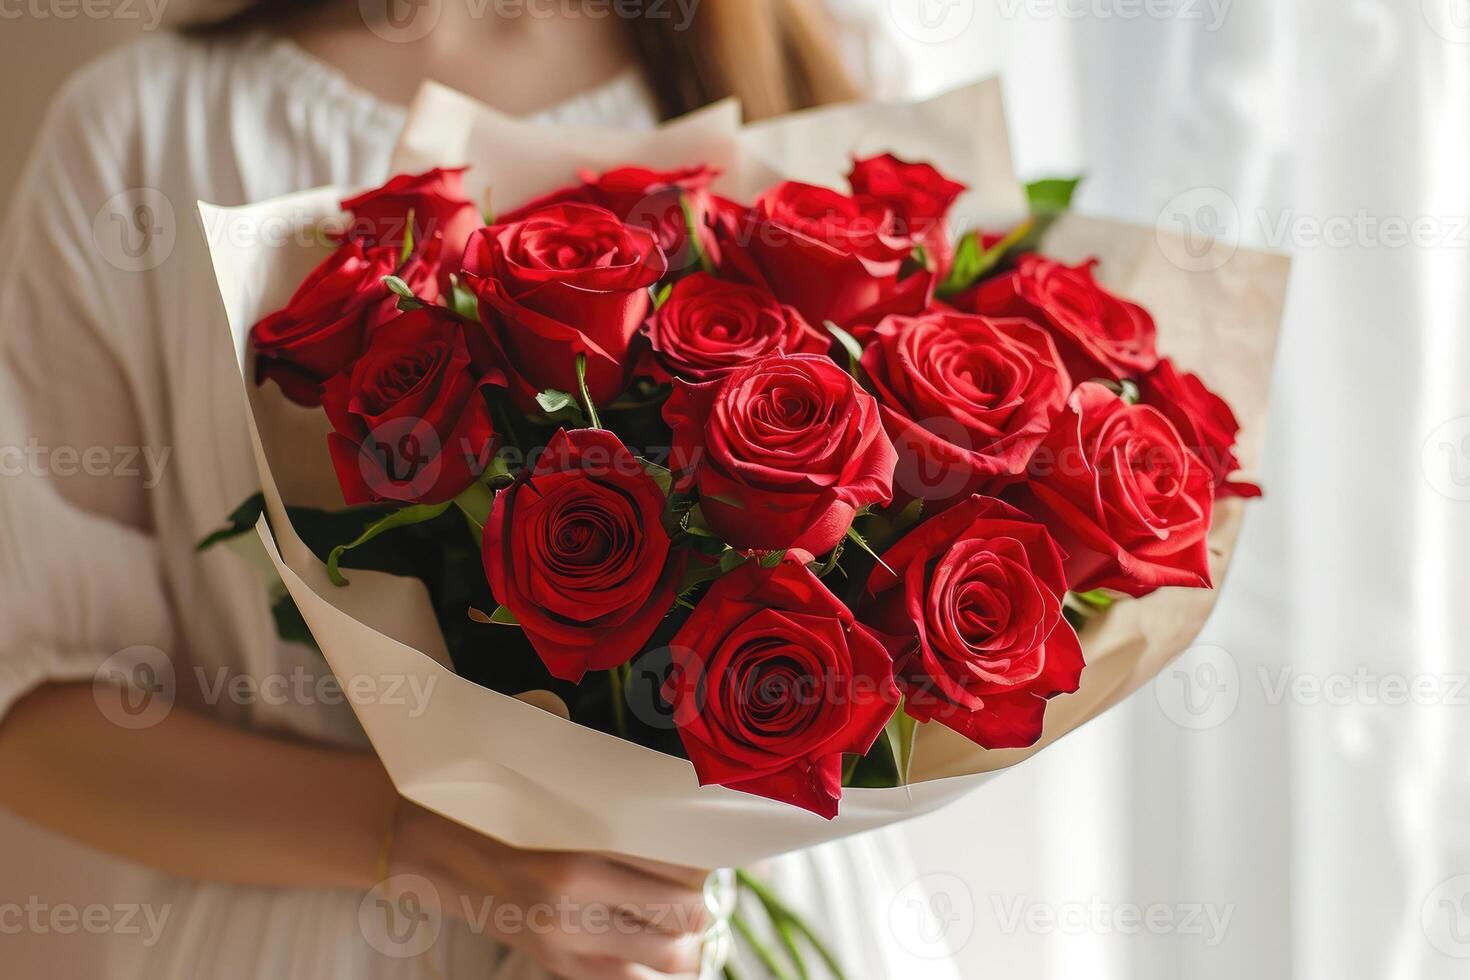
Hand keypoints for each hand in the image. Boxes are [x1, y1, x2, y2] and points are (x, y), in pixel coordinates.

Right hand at [385, 801, 710, 979]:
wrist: (425, 846)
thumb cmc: (489, 802)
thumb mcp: (548, 784)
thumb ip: (604, 790)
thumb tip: (668, 797)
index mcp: (578, 843)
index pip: (678, 861)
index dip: (702, 855)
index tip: (703, 844)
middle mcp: (577, 896)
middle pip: (683, 911)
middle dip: (699, 898)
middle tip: (695, 880)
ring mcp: (566, 938)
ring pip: (668, 956)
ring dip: (685, 938)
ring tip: (679, 917)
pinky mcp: (555, 963)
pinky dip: (653, 968)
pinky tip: (656, 948)